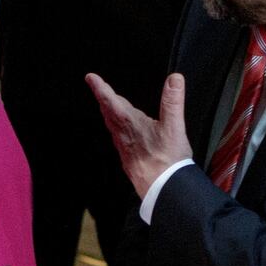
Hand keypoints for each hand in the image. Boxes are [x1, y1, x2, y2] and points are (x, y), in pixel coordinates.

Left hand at [86, 73, 191, 197]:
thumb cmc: (166, 160)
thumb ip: (172, 101)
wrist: (161, 188)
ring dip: (109, 113)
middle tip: (99, 88)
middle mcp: (122, 134)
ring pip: (111, 125)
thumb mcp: (173, 126)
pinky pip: (118, 138)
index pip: (109, 100)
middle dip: (103, 98)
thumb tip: (174, 79)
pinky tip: (123, 133)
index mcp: (129, 122)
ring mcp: (123, 147)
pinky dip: (117, 128)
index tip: (90, 78)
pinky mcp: (128, 158)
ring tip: (108, 106)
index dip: (99, 87)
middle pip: (108, 112)